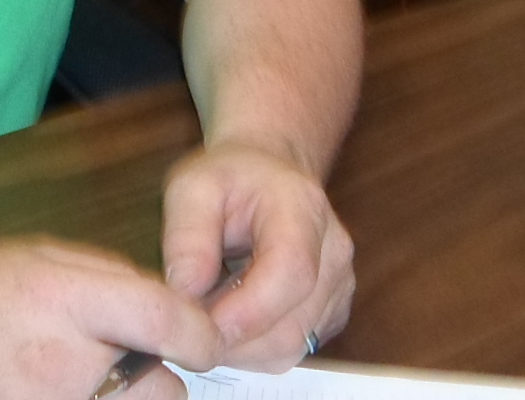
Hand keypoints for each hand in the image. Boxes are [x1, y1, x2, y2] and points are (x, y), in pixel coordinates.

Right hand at [0, 240, 223, 399]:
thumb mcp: (37, 256)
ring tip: (92, 380)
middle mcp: (61, 365)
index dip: (199, 332)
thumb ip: (108, 278)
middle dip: (159, 376)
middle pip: (162, 391)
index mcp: (63, 301)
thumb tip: (166, 307)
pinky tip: (68, 392)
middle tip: (128, 360)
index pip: (163, 320)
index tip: (204, 338)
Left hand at [160, 140, 353, 369]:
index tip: (200, 323)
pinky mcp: (332, 313)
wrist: (267, 175)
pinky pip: (292, 350)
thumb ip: (187, 235)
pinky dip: (255, 347)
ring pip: (290, 347)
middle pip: (291, 326)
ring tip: (210, 311)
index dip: (246, 311)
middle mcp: (334, 253)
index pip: (291, 273)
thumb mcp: (193, 187)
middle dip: (233, 338)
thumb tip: (185, 291)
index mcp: (303, 210)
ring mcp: (339, 287)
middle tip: (190, 322)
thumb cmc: (229, 180)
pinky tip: (233, 315)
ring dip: (241, 347)